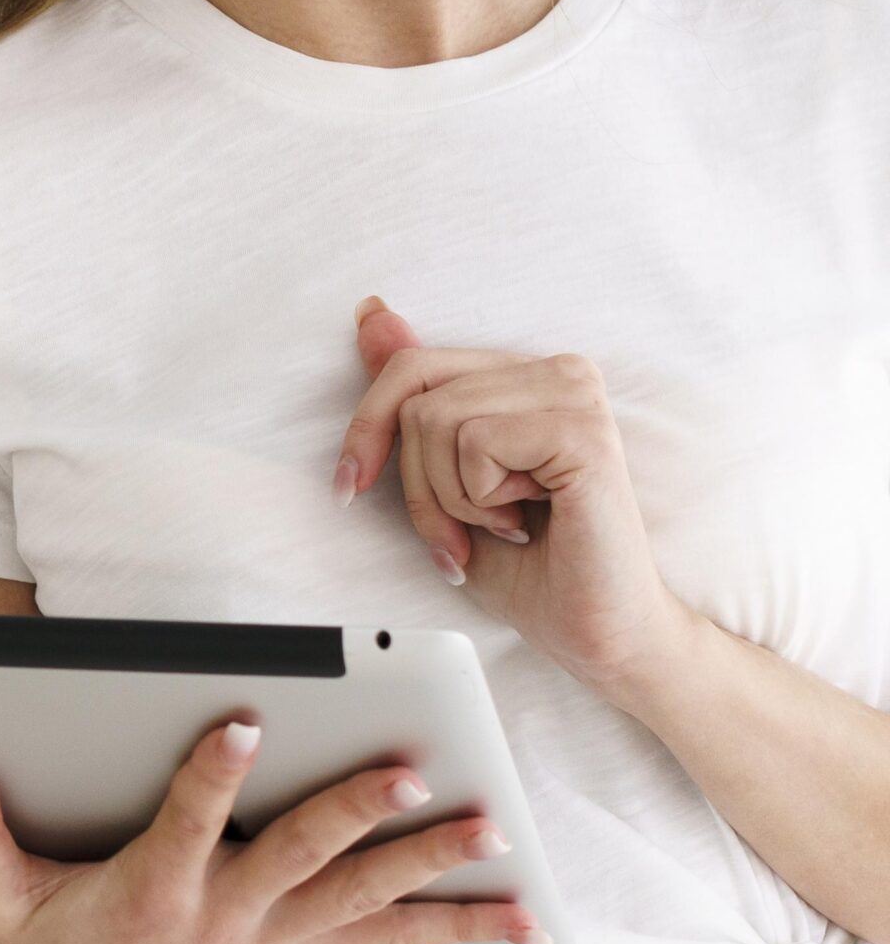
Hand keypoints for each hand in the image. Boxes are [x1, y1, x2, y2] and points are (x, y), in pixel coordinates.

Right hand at [0, 718, 542, 943]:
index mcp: (150, 894)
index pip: (187, 821)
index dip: (215, 773)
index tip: (248, 721)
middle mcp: (221, 921)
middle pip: (302, 857)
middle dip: (359, 812)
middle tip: (413, 772)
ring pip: (362, 899)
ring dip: (433, 868)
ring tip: (494, 831)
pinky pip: (385, 941)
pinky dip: (453, 927)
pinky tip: (523, 917)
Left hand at [337, 295, 686, 694]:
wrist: (594, 630)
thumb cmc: (528, 563)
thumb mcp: (442, 477)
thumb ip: (412, 395)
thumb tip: (371, 313)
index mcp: (522, 374)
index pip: (410, 366)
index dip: (366, 430)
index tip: (349, 488)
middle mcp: (556, 370)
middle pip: (416, 397)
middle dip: (416, 484)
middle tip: (456, 535)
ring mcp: (575, 394)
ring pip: (437, 420)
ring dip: (450, 499)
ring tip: (501, 526)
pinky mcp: (584, 431)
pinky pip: (476, 444)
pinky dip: (480, 499)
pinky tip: (528, 520)